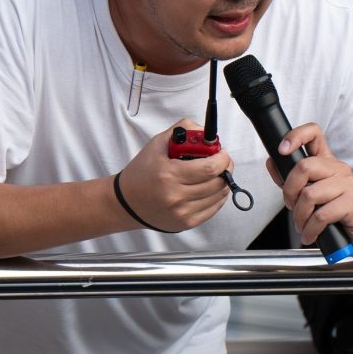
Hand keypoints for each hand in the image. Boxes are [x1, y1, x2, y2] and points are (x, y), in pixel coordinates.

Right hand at [115, 120, 234, 233]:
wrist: (126, 202)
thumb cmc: (141, 173)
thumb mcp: (156, 145)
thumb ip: (181, 130)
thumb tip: (204, 131)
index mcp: (168, 175)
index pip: (209, 168)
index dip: (222, 159)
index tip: (222, 153)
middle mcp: (176, 196)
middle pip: (217, 183)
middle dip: (225, 169)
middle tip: (222, 162)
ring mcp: (182, 213)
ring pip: (218, 196)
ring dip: (222, 182)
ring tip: (213, 175)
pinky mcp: (186, 223)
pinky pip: (213, 209)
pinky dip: (217, 197)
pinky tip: (209, 189)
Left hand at [267, 123, 352, 254]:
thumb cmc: (336, 212)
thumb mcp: (310, 193)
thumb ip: (291, 179)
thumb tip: (272, 162)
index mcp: (327, 162)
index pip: (314, 134)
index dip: (295, 136)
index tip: (282, 150)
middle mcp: (339, 168)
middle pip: (304, 167)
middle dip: (289, 191)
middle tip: (291, 206)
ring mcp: (348, 184)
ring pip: (309, 194)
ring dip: (299, 216)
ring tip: (302, 226)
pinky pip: (321, 215)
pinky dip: (310, 229)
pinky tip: (310, 234)